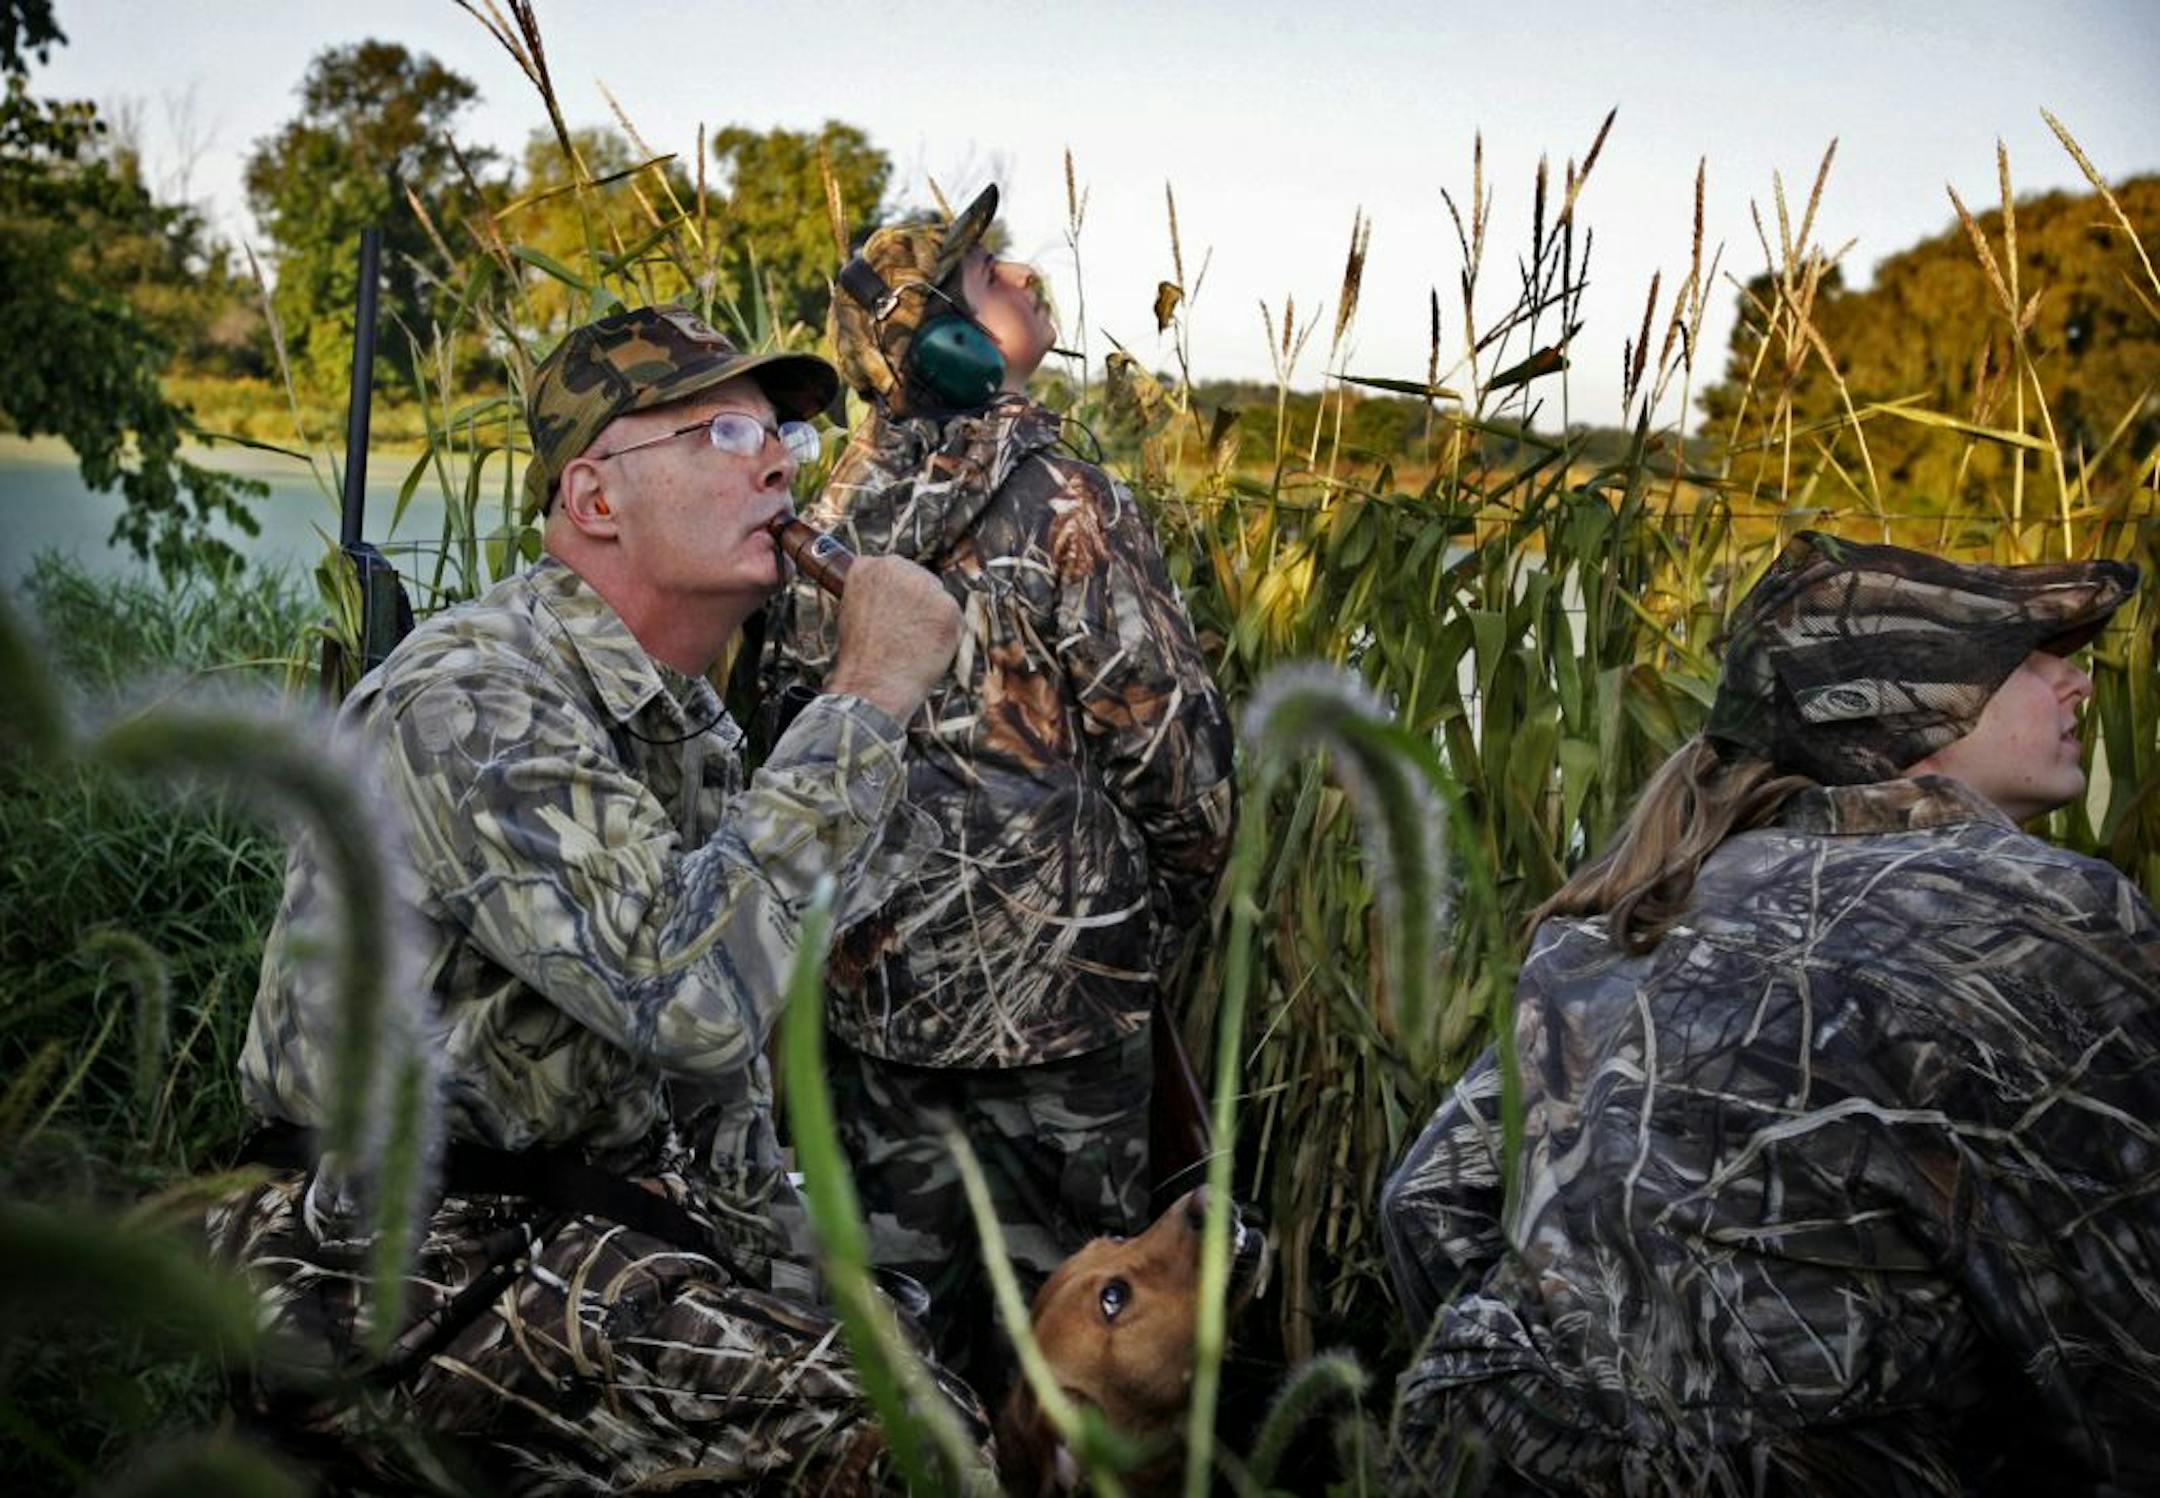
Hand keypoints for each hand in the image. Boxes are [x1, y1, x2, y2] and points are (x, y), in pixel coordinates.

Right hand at [823, 555, 959, 721]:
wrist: (872, 685)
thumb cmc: (861, 658)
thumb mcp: (854, 611)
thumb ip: (877, 592)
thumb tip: (900, 592)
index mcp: (868, 566)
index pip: (896, 571)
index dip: (898, 596)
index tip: (893, 614)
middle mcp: (896, 567)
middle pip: (921, 580)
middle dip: (919, 604)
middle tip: (906, 633)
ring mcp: (925, 586)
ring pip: (939, 599)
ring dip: (932, 619)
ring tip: (912, 645)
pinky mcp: (948, 607)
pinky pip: (954, 618)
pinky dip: (947, 636)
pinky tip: (928, 651)